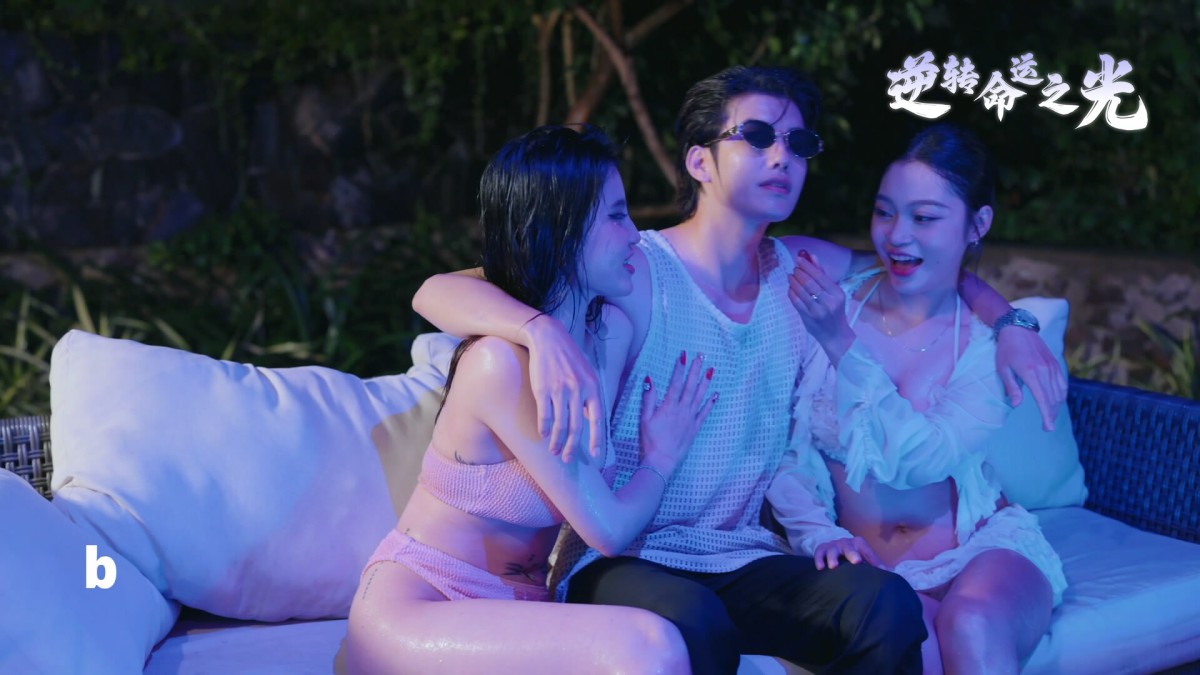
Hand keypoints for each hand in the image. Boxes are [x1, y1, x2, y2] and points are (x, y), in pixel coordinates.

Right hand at [520, 313, 604, 461]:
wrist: (548, 338)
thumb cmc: (569, 357)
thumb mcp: (587, 373)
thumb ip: (591, 395)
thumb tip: (591, 418)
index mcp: (593, 387)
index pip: (597, 419)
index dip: (596, 439)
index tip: (596, 456)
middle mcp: (578, 390)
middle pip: (577, 427)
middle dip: (572, 447)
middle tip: (567, 459)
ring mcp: (560, 390)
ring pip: (560, 424)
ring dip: (556, 441)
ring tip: (553, 451)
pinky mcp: (543, 389)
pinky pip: (544, 415)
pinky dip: (544, 428)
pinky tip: (543, 435)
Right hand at [638, 351, 716, 476]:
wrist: (662, 460)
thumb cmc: (650, 440)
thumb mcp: (645, 419)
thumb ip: (649, 398)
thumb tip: (649, 379)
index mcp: (669, 406)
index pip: (676, 382)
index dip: (680, 368)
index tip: (684, 355)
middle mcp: (682, 410)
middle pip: (690, 386)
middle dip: (696, 370)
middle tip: (701, 356)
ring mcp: (690, 418)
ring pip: (700, 396)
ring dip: (706, 382)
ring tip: (712, 369)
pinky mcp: (695, 428)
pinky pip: (705, 413)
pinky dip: (711, 403)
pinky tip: (716, 394)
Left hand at [787, 251, 853, 362]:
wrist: (835, 334)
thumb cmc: (835, 310)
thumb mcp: (834, 292)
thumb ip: (822, 274)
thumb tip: (812, 256)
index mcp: (837, 294)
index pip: (820, 276)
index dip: (807, 266)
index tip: (799, 259)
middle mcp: (828, 302)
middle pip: (809, 283)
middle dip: (799, 273)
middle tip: (794, 268)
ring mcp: (817, 311)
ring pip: (801, 292)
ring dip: (793, 281)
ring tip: (791, 276)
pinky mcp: (808, 318)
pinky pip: (796, 302)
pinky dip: (791, 292)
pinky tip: (790, 287)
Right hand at [813, 536, 883, 570]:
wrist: (835, 547)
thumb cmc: (854, 555)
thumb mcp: (865, 557)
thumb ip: (875, 564)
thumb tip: (891, 573)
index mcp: (859, 544)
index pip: (866, 550)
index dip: (870, 557)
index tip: (875, 566)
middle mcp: (846, 542)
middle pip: (849, 547)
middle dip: (852, 554)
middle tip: (856, 561)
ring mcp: (833, 545)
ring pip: (833, 550)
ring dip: (833, 558)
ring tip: (833, 566)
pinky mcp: (822, 549)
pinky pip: (819, 553)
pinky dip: (819, 559)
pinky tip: (820, 568)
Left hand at [995, 326, 1066, 430]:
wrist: (1018, 328)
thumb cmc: (1006, 350)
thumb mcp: (1003, 369)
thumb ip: (1012, 387)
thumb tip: (1018, 405)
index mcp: (1031, 373)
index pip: (1043, 399)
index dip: (1047, 415)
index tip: (1048, 428)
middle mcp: (1045, 371)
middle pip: (1053, 399)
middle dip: (1052, 415)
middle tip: (1048, 427)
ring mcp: (1052, 366)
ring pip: (1060, 392)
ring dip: (1057, 406)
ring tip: (1051, 416)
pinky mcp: (1055, 363)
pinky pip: (1063, 383)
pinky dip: (1061, 394)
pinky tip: (1057, 401)